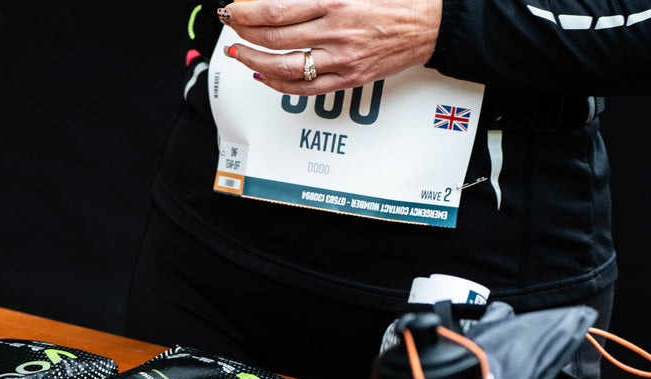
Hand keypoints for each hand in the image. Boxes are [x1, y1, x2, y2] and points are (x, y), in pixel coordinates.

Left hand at [220, 0, 441, 94]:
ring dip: (254, 60)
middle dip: (244, 33)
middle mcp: (336, 31)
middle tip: (230, 28)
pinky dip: (277, 84)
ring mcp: (341, 59)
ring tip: (239, 53)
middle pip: (274, 37)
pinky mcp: (347, 79)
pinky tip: (263, 75)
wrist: (429, 25)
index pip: (277, 10)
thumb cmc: (394, 1)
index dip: (247, 12)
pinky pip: (304, 88)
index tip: (233, 10)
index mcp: (336, 1)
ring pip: (284, 66)